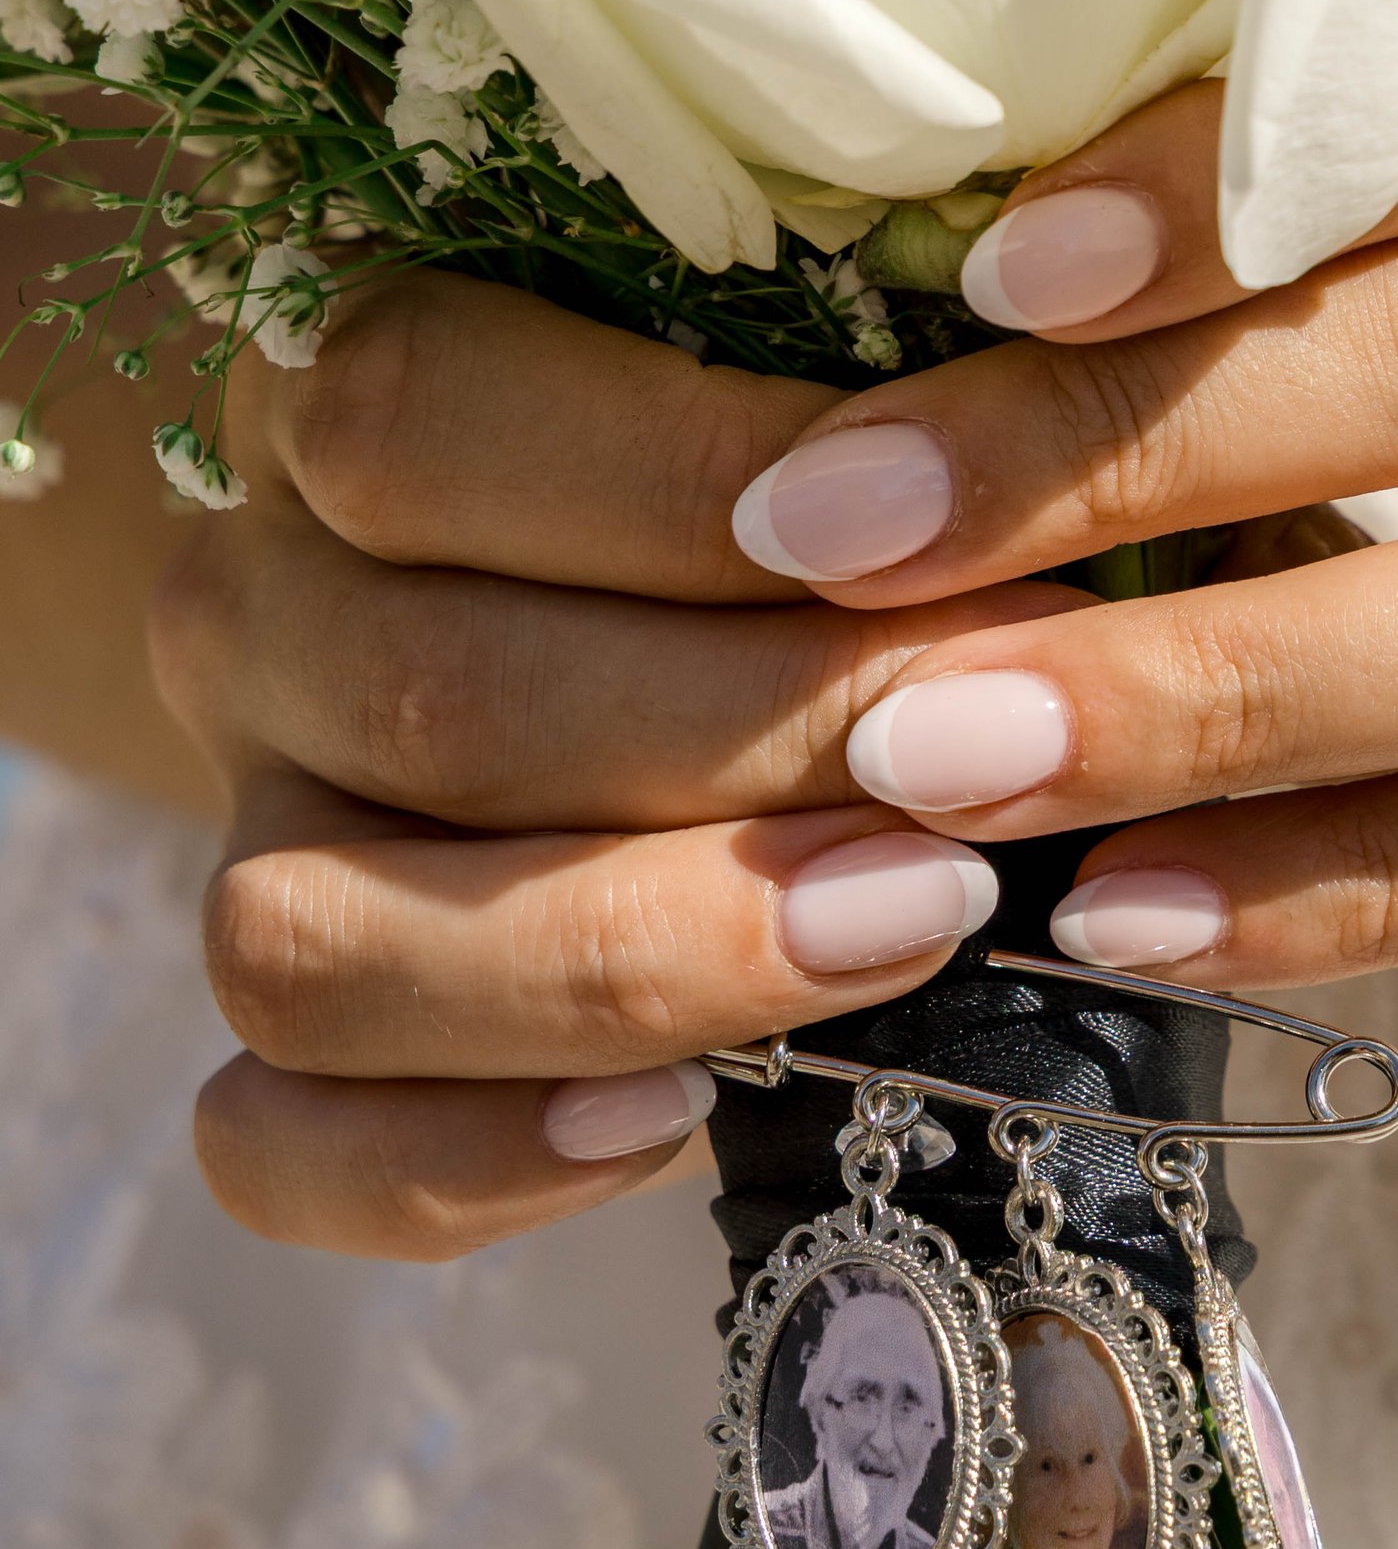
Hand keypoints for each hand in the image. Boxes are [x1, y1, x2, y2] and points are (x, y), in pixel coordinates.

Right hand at [153, 280, 1093, 1257]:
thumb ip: (861, 423)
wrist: (629, 638)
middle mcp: (246, 603)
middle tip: (1002, 760)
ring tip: (905, 923)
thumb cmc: (783, 492)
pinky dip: (463, 1162)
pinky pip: (278, 1146)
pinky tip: (673, 1125)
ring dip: (643, 952)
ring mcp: (243, 830)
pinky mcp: (270, 1029)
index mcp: (326, 387)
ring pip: (318, 940)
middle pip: (429, 698)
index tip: (961, 538)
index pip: (422, 418)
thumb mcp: (808, 390)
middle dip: (757, 744)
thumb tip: (997, 505)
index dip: (696, 490)